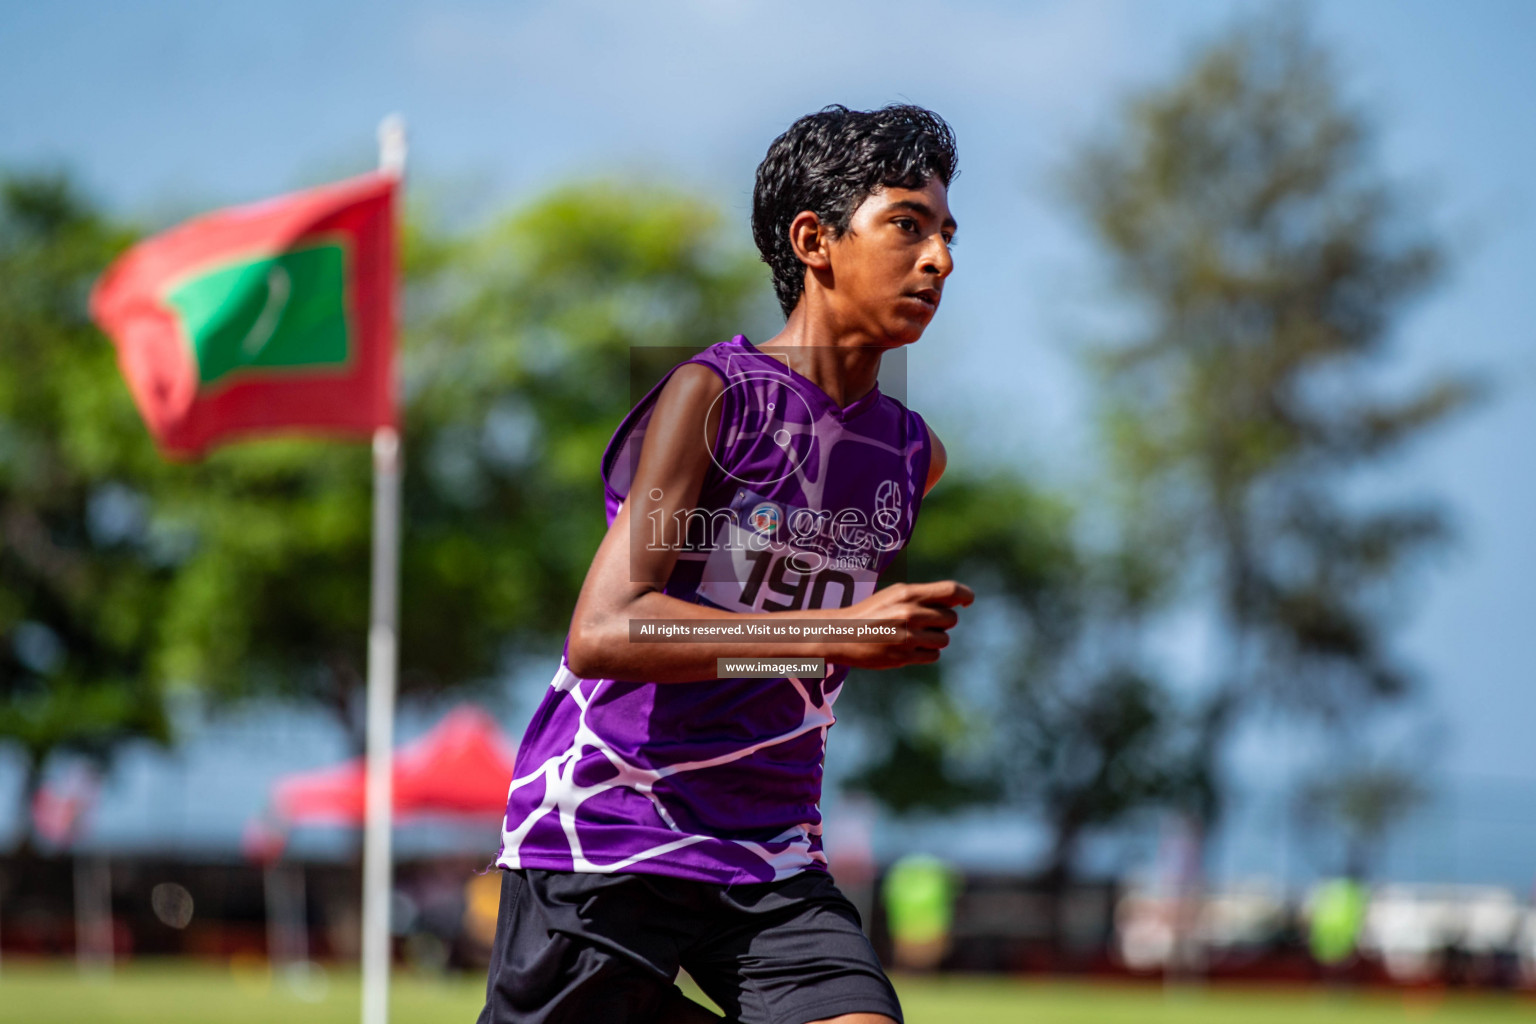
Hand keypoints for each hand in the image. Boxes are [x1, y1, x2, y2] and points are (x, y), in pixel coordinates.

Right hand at [832, 580, 973, 668]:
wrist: (841, 634)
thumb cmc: (872, 612)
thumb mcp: (894, 595)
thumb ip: (923, 597)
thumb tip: (957, 602)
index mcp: (907, 593)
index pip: (951, 591)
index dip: (966, 596)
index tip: (966, 602)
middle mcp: (909, 613)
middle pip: (952, 619)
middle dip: (943, 622)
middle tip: (925, 623)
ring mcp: (907, 636)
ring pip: (944, 639)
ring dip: (935, 639)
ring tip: (915, 636)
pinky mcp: (904, 656)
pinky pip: (934, 655)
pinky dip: (927, 653)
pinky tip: (910, 648)